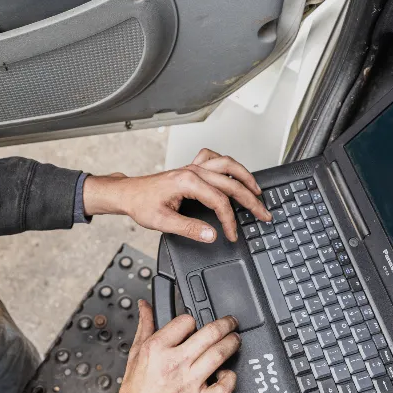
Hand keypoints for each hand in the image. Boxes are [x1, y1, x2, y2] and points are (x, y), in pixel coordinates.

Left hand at [83, 149, 270, 242]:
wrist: (128, 194)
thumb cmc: (142, 204)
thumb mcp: (163, 222)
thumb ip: (190, 229)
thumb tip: (211, 234)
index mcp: (187, 182)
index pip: (220, 201)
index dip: (229, 221)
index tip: (232, 234)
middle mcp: (193, 171)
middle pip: (231, 183)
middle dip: (250, 200)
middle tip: (263, 214)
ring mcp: (193, 167)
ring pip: (228, 164)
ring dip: (245, 176)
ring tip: (257, 190)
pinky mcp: (191, 168)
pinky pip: (215, 158)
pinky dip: (228, 164)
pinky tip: (234, 173)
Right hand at [109, 300, 240, 392]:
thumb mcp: (135, 353)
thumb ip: (145, 326)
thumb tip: (146, 307)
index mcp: (157, 349)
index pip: (185, 321)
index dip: (193, 320)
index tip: (196, 324)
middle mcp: (175, 364)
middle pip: (210, 334)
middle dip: (226, 324)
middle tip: (231, 323)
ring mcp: (189, 383)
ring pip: (219, 355)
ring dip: (232, 344)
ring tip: (235, 340)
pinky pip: (223, 388)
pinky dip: (231, 379)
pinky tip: (228, 374)